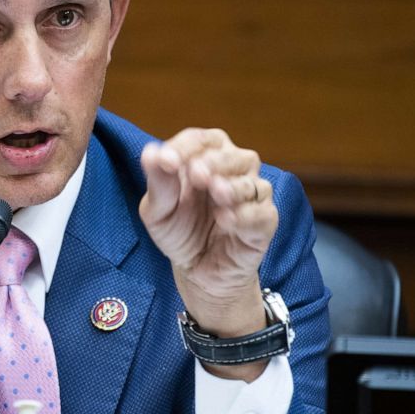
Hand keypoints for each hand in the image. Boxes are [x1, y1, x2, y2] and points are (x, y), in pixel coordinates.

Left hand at [139, 128, 277, 379]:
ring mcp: (252, 196)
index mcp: (205, 157)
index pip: (200, 140)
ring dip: (233, 186)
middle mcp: (233, 170)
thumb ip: (158, 183)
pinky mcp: (265, 223)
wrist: (196, 272)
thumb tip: (149, 152)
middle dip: (214, 162)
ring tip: (216, 192)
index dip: (184, 147)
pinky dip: (245, 215)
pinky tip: (226, 220)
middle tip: (197, 174)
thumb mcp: (159, 211)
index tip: (165, 161)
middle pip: (232, 155)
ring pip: (252, 182)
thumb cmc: (179, 231)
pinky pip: (262, 214)